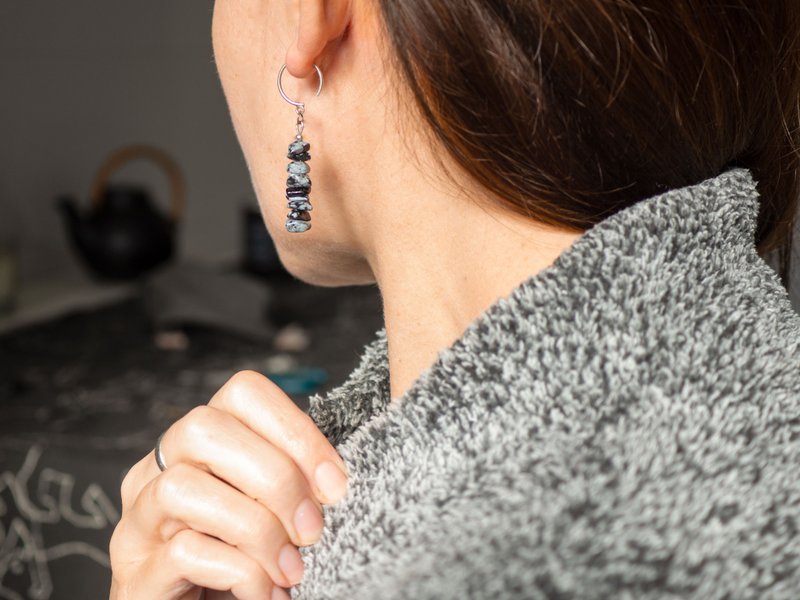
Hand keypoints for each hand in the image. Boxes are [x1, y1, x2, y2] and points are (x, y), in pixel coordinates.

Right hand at [109, 370, 348, 599]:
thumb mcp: (270, 509)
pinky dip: (240, 571)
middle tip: (312, 529)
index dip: (295, 429)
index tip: (334, 482)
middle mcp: (156, 470)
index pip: (242, 393)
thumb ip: (289, 481)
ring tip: (291, 569)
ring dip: (255, 528)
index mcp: (198, 444)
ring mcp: (138, 521)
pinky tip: (265, 592)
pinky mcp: (135, 575)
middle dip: (275, 476)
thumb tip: (334, 478)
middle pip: (204, 428)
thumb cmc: (244, 559)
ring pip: (183, 487)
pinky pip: (183, 552)